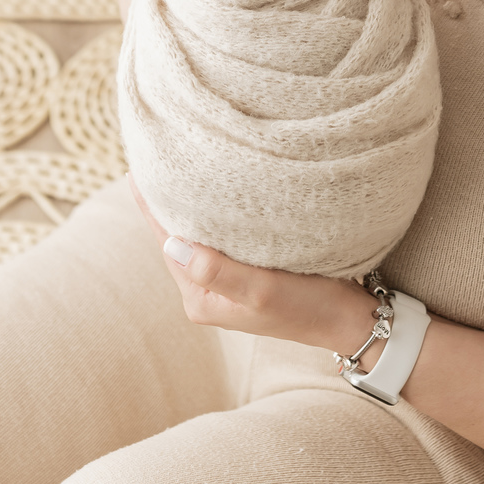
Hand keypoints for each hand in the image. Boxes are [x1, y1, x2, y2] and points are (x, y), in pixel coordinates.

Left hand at [129, 177, 375, 354]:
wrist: (348, 321)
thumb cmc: (310, 307)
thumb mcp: (263, 289)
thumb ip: (216, 270)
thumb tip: (171, 243)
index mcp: (202, 299)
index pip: (167, 243)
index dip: (151, 207)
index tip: (135, 171)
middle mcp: (207, 293)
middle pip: (176, 239)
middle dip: (165, 204)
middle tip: (154, 161)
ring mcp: (224, 285)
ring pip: (195, 238)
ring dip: (187, 209)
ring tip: (175, 172)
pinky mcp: (243, 276)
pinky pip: (215, 241)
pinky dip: (210, 218)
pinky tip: (210, 197)